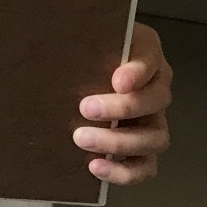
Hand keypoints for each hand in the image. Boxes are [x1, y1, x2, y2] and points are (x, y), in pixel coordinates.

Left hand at [75, 22, 171, 184]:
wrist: (78, 70)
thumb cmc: (82, 48)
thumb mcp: (82, 34)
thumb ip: (79, 35)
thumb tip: (51, 35)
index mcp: (146, 54)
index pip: (149, 59)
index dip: (138, 72)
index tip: (117, 80)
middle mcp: (156, 88)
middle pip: (156, 101)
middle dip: (122, 108)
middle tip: (85, 108)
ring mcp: (153, 121)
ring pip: (155, 138)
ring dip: (120, 142)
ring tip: (82, 138)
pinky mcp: (142, 149)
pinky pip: (145, 166)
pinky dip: (124, 172)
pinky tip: (96, 166)